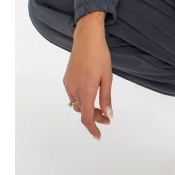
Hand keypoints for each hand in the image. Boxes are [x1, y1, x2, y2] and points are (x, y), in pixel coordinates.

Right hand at [63, 16, 113, 139]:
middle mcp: (74, 90)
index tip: (98, 135)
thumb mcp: (107, 77)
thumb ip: (106, 98)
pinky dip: (82, 99)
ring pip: (77, 104)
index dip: (92, 128)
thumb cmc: (100, 56)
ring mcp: (68, 84)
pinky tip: (91, 93)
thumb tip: (108, 115)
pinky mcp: (66, 79)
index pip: (86, 117)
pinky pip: (73, 95)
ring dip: (88, 108)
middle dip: (94, 117)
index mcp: (86, 90)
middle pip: (82, 111)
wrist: (86, 39)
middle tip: (107, 118)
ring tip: (100, 106)